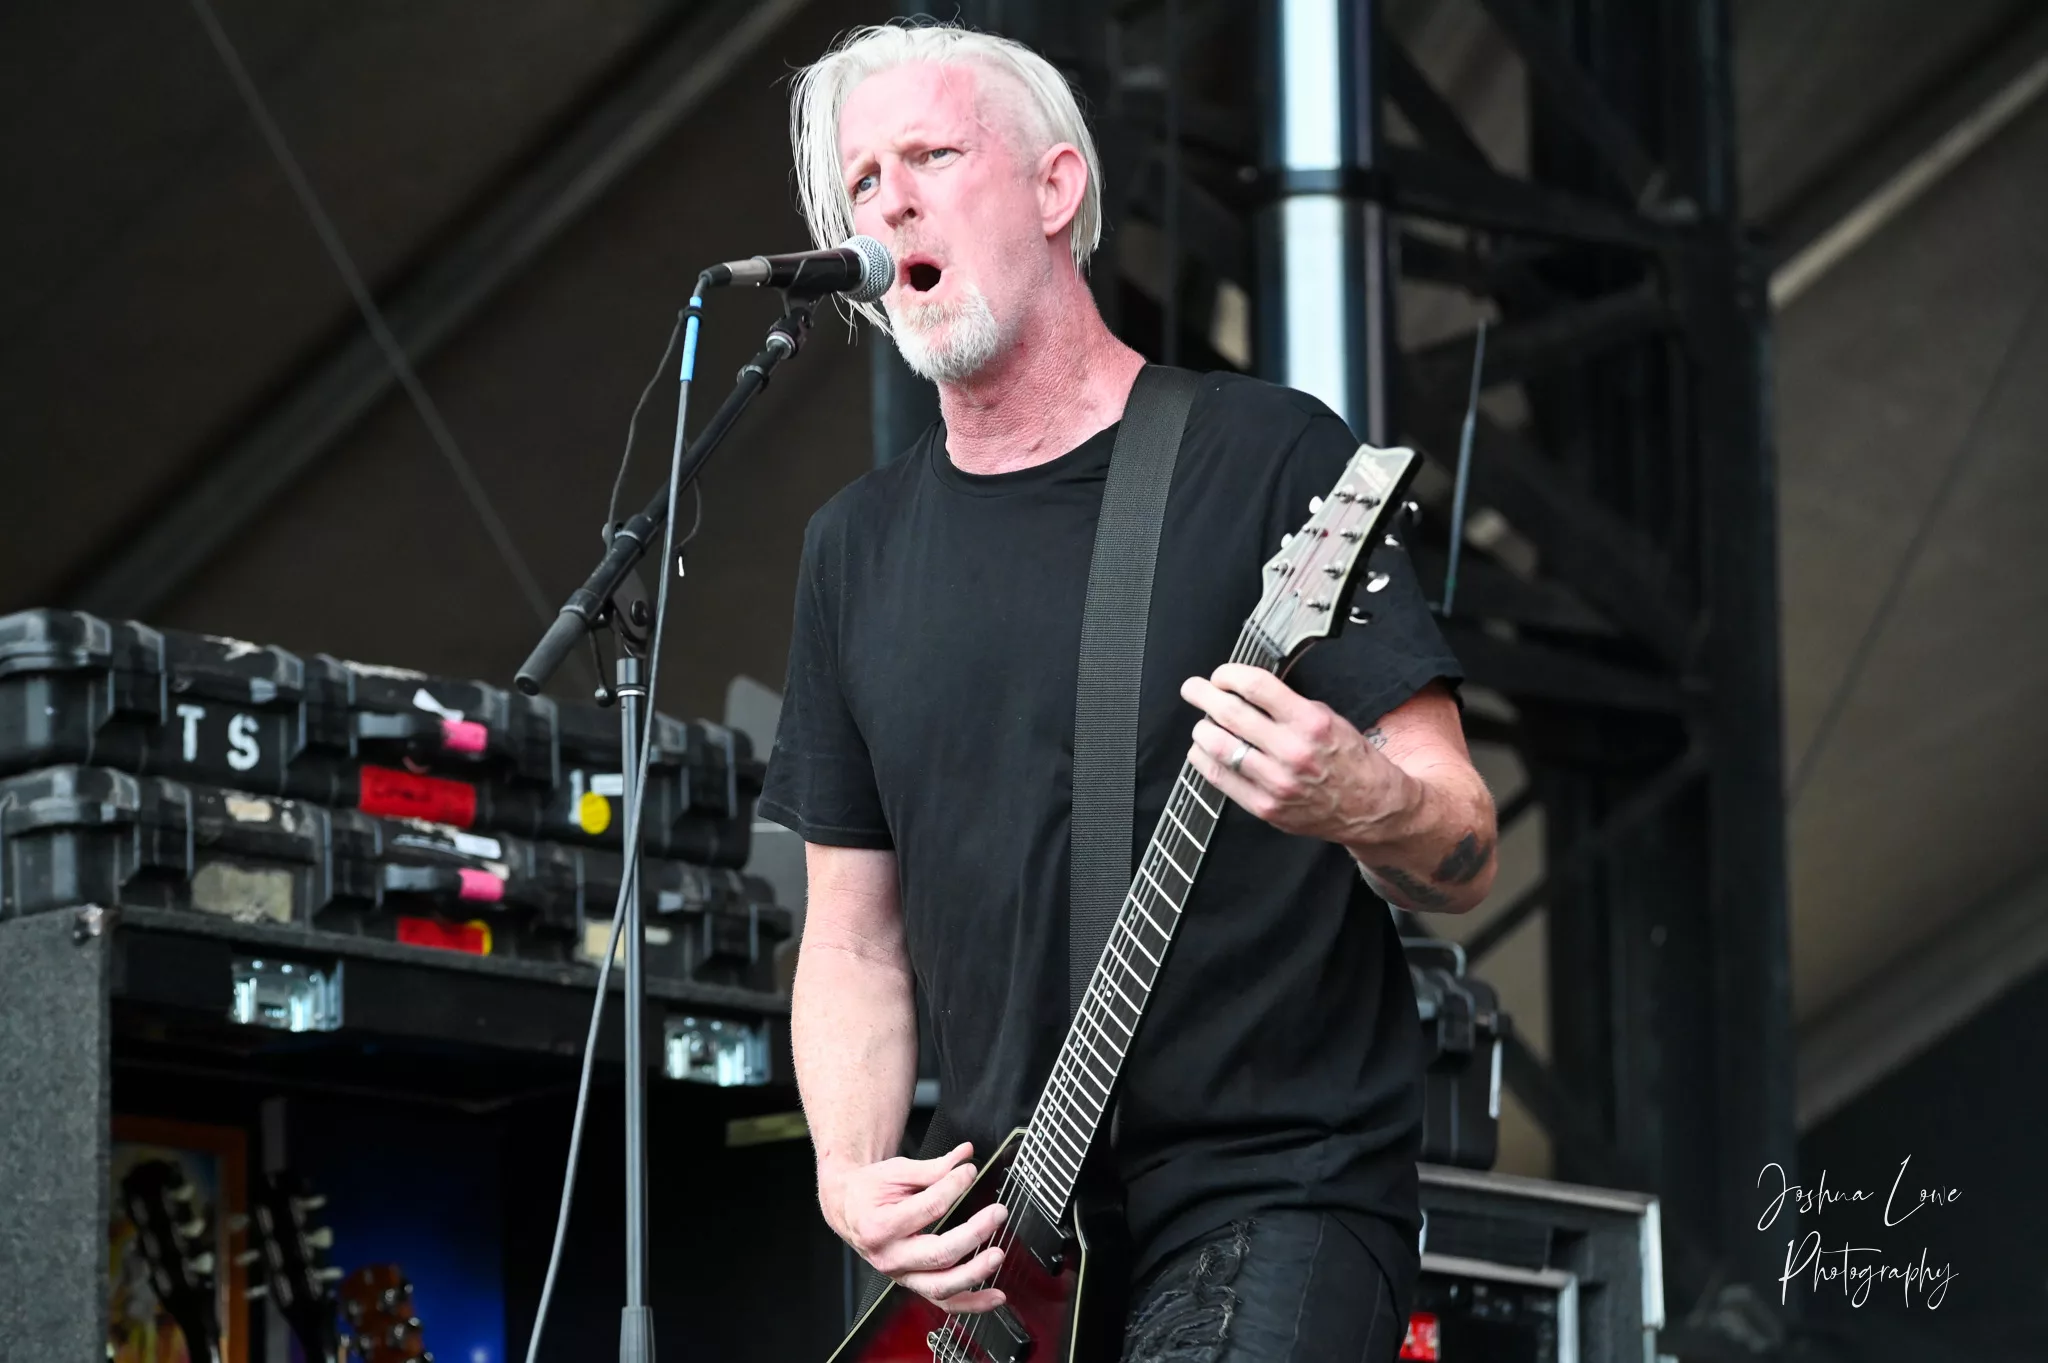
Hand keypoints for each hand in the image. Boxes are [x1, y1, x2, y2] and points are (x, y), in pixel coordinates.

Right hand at [825, 1142, 1008, 1312]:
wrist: (849, 1210)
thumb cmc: (869, 1191)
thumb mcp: (895, 1172)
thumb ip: (932, 1168)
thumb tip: (964, 1158)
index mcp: (880, 1226)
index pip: (929, 1208)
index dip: (955, 1186)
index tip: (969, 1171)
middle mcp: (889, 1257)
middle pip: (938, 1254)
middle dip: (974, 1233)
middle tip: (997, 1212)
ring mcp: (901, 1276)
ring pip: (942, 1286)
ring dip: (976, 1273)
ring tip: (998, 1254)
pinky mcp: (913, 1283)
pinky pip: (944, 1301)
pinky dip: (972, 1303)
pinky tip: (995, 1296)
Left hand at [1180, 663, 1408, 842]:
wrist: (1370, 808)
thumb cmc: (1350, 761)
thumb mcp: (1330, 719)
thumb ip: (1289, 706)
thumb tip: (1247, 690)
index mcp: (1310, 723)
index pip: (1256, 687)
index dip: (1229, 675)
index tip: (1221, 675)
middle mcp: (1292, 752)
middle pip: (1231, 714)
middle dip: (1203, 695)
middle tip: (1193, 689)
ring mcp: (1276, 783)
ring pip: (1219, 747)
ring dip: (1202, 729)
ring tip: (1202, 723)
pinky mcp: (1265, 807)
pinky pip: (1221, 779)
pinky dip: (1205, 760)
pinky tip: (1204, 751)